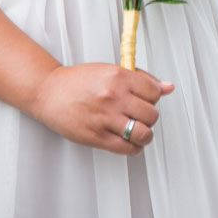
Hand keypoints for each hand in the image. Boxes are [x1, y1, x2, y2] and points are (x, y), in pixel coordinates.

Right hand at [28, 63, 174, 155]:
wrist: (49, 92)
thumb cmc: (78, 81)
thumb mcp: (110, 70)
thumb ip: (141, 78)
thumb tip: (167, 87)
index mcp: (118, 76)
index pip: (154, 92)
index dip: (153, 98)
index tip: (147, 100)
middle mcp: (113, 96)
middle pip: (151, 114)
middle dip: (149, 117)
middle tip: (141, 115)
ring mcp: (105, 118)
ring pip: (143, 133)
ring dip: (145, 135)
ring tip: (139, 131)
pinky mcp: (96, 136)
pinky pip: (127, 148)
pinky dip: (134, 147)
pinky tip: (130, 141)